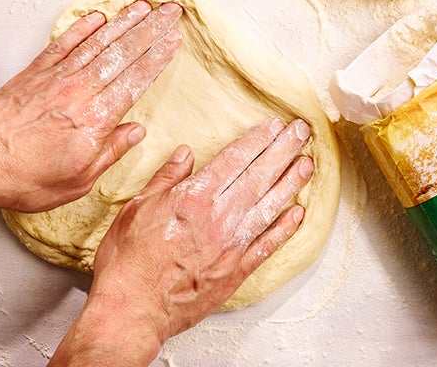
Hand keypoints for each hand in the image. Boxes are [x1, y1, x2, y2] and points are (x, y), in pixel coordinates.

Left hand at [0, 1, 183, 211]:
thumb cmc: (26, 179)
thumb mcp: (79, 180)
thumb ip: (111, 151)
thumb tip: (136, 130)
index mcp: (95, 120)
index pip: (135, 79)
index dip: (157, 57)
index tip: (174, 39)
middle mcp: (79, 92)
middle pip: (122, 54)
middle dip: (150, 30)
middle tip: (170, 12)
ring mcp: (55, 79)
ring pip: (97, 44)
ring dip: (123, 23)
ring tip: (144, 7)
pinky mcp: (33, 74)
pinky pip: (63, 44)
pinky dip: (82, 28)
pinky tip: (98, 17)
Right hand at [50, 118, 314, 365]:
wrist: (133, 310)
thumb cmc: (128, 261)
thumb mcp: (136, 208)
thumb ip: (165, 180)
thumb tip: (185, 155)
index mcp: (194, 198)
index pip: (234, 159)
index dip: (258, 139)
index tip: (274, 125)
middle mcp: (219, 217)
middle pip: (258, 176)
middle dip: (283, 150)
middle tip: (302, 131)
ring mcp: (231, 245)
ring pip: (269, 206)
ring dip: (291, 183)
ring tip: (308, 164)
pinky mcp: (236, 271)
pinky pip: (267, 245)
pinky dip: (285, 228)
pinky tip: (298, 213)